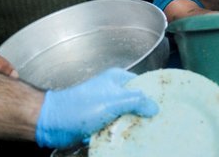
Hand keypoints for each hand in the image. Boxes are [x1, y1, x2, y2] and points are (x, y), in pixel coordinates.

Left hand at [35, 68, 158, 148]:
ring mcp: (107, 107)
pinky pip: (117, 127)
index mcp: (117, 79)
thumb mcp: (113, 102)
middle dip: (144, 114)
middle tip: (157, 124)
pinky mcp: (100, 121)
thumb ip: (137, 102)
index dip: (154, 96)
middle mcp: (113, 91)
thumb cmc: (80, 108)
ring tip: (144, 134)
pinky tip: (128, 139)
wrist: (53, 124)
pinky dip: (121, 134)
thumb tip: (155, 107)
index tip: (165, 107)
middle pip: (137, 102)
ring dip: (132, 126)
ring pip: (127, 117)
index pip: (143, 85)